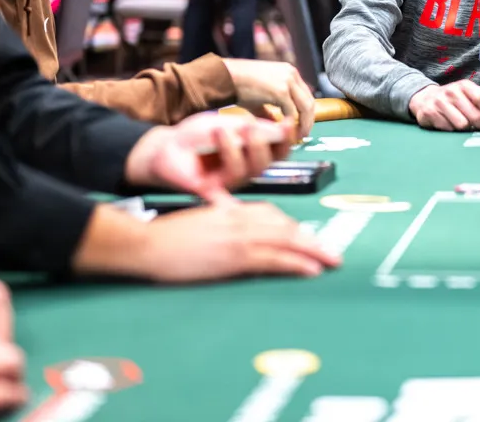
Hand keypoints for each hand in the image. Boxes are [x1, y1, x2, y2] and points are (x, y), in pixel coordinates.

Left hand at [125, 115, 295, 202]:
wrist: (165, 146)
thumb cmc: (196, 136)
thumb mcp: (225, 124)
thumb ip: (251, 128)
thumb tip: (282, 128)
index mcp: (252, 152)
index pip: (278, 150)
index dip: (286, 139)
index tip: (288, 123)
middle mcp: (245, 170)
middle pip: (266, 163)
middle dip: (260, 143)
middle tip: (248, 127)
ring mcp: (229, 182)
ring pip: (245, 171)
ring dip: (234, 149)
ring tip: (220, 131)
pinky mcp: (211, 191)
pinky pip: (223, 197)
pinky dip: (228, 203)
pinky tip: (231, 199)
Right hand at [136, 201, 340, 281]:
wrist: (147, 244)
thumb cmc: (166, 236)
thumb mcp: (199, 221)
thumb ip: (219, 219)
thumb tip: (231, 224)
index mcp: (231, 209)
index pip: (271, 214)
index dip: (292, 227)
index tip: (307, 239)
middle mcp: (240, 218)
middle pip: (285, 226)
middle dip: (312, 240)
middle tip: (332, 253)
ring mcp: (239, 236)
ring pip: (286, 241)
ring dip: (313, 251)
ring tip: (332, 261)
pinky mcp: (235, 256)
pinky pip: (274, 259)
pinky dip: (296, 263)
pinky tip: (311, 270)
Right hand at [224, 59, 315, 137]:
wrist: (224, 78)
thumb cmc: (237, 85)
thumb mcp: (259, 96)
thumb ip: (269, 109)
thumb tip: (276, 125)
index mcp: (288, 72)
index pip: (305, 94)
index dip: (306, 113)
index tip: (303, 126)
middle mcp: (291, 74)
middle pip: (310, 101)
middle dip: (308, 121)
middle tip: (303, 135)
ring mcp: (287, 81)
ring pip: (305, 107)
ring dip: (303, 124)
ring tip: (297, 137)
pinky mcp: (281, 91)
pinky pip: (292, 112)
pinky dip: (291, 125)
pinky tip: (285, 133)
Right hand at [408, 80, 479, 131]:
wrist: (424, 99)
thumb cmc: (452, 99)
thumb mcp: (467, 94)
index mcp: (464, 85)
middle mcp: (451, 91)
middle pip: (474, 116)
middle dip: (478, 124)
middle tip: (477, 125)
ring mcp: (439, 102)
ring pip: (462, 124)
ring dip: (464, 128)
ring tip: (461, 123)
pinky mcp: (429, 112)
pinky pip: (448, 128)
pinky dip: (450, 130)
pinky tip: (447, 123)